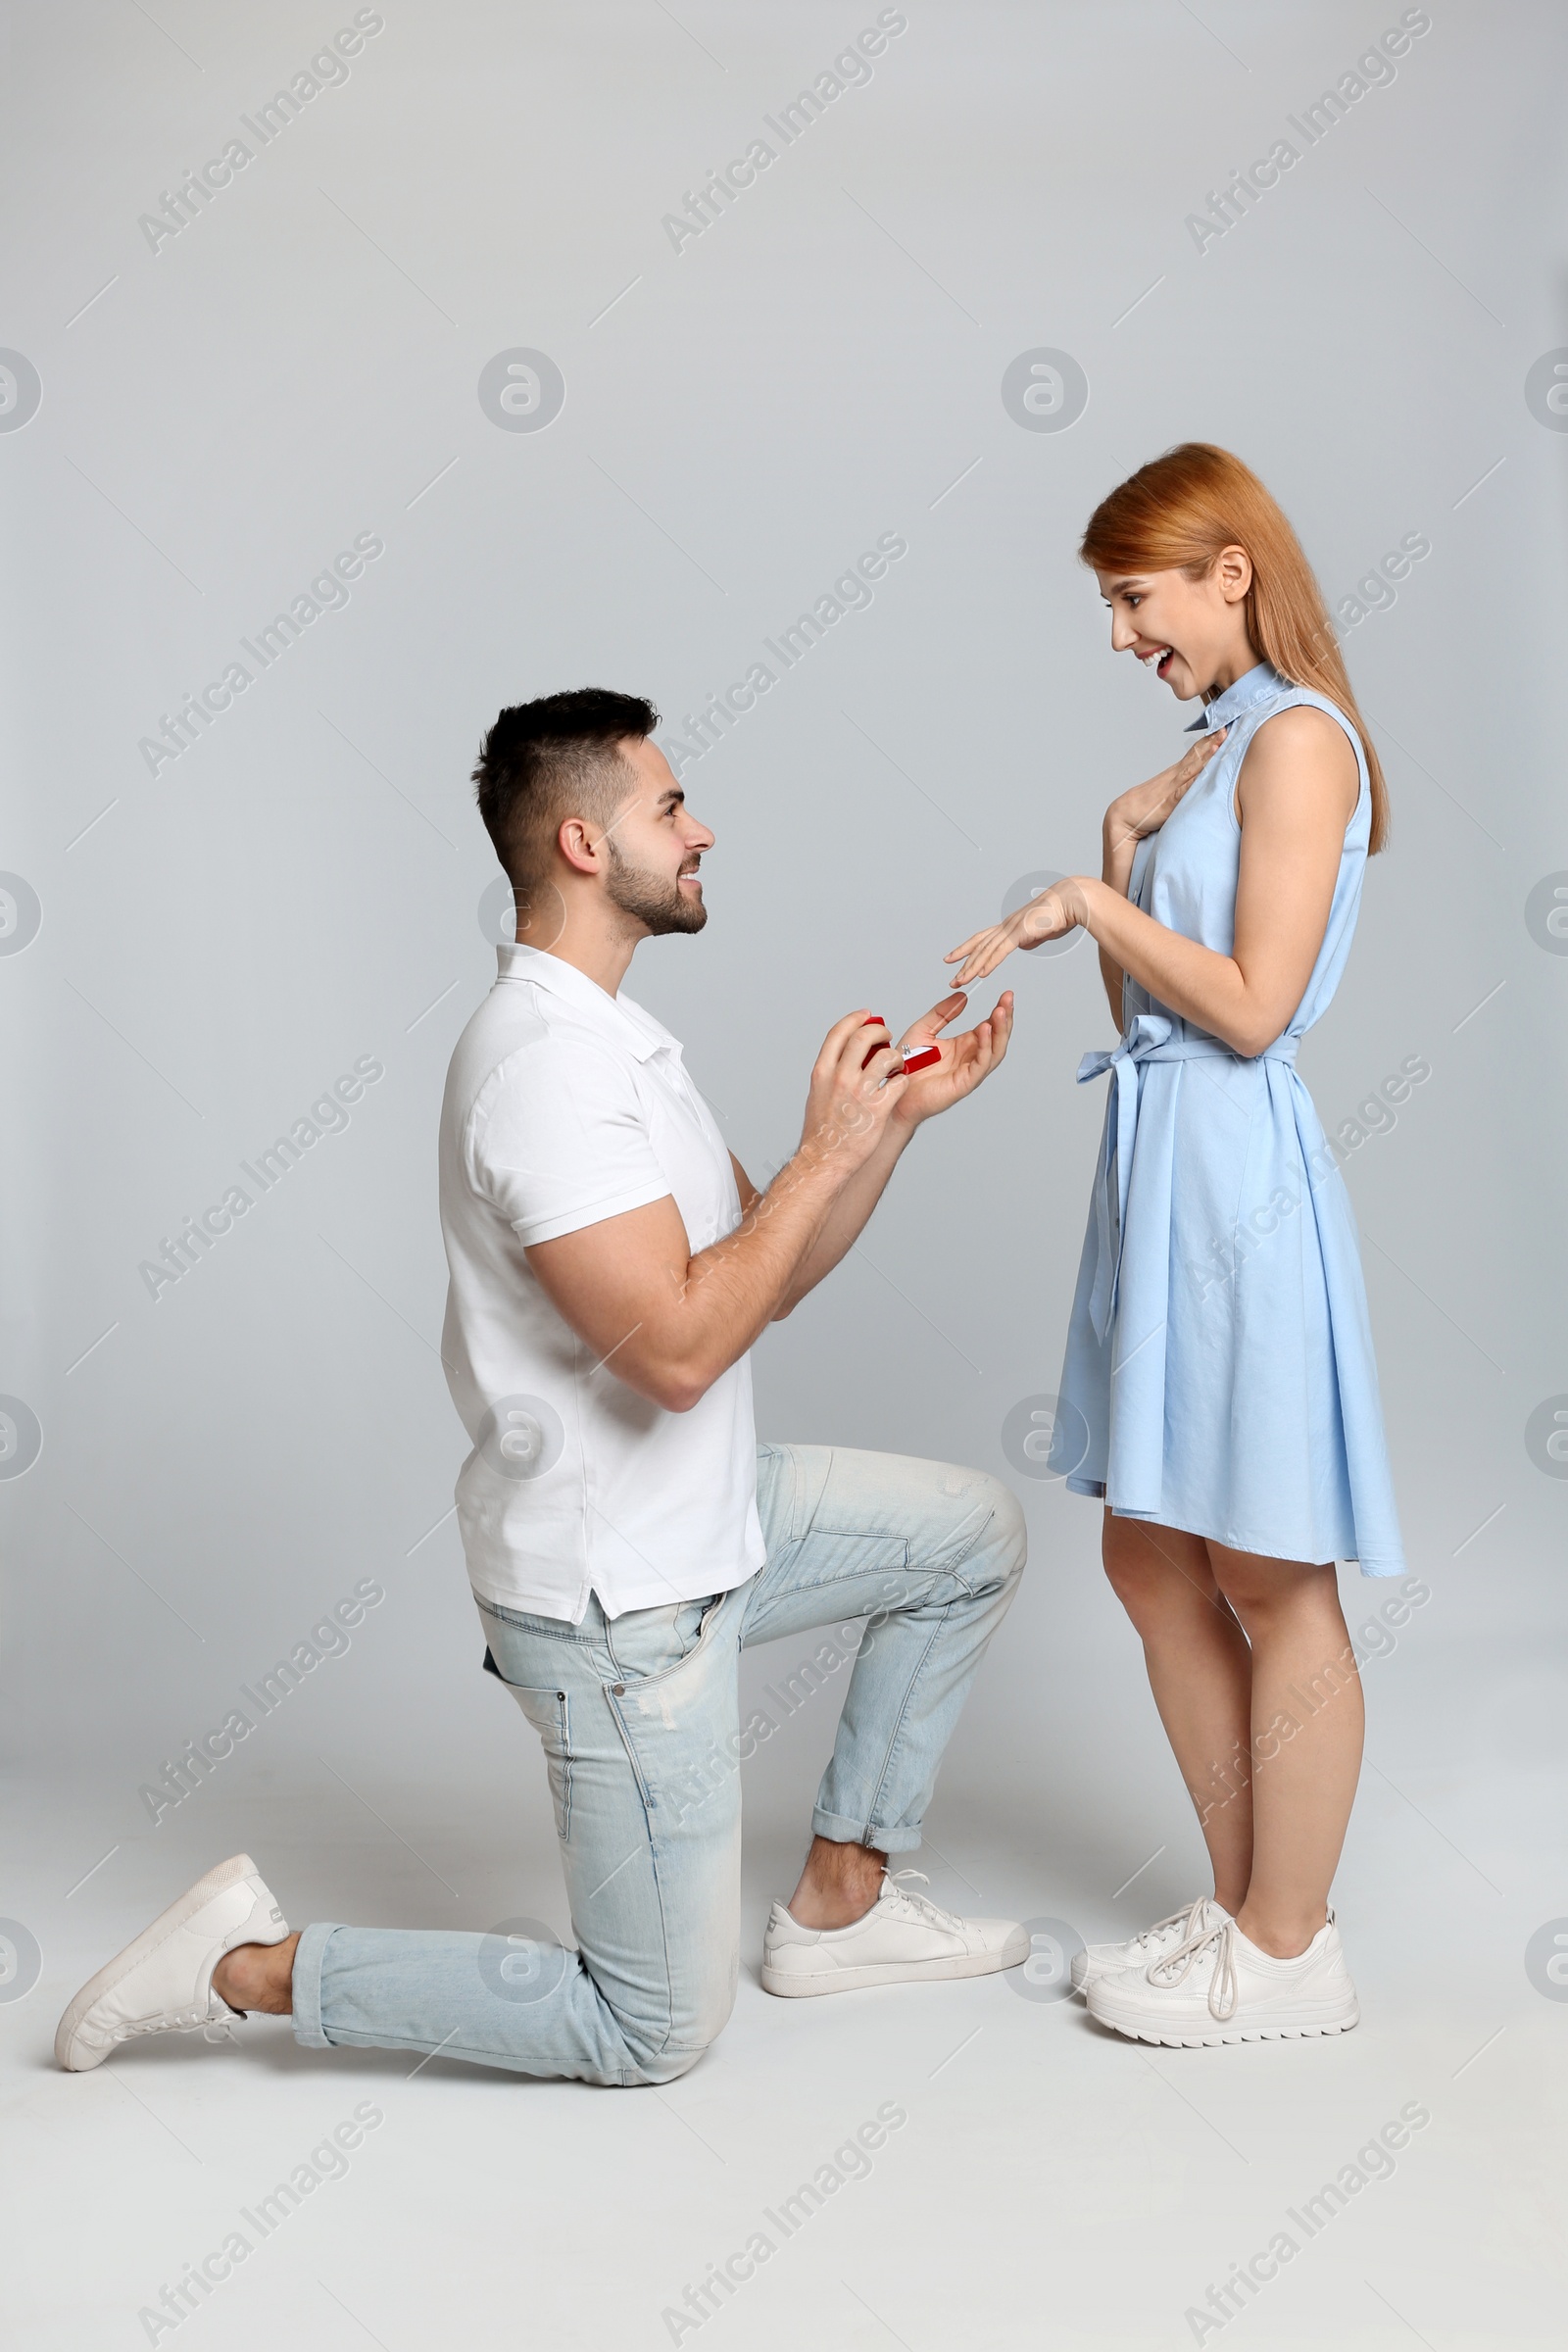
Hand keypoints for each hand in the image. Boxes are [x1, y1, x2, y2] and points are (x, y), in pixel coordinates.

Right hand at [798, 1009, 909, 1175]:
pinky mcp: (878, 1108)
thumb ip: (831, 1072)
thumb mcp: (818, 1094)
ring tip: (897, 1066)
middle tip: (888, 1037)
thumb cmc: (822, 1131)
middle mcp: (840, 1077)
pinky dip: (902, 1081)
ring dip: (897, 1057)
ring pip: (887, 1056)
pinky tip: (899, 1087)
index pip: (839, 1032)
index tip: (867, 1015)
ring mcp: (859, 1092)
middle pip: (864, 1037)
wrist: (825, 1159)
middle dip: (880, 1031)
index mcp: (823, 1071)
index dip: (855, 1019)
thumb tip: (846, 1055)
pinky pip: (899, 1083)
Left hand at [889, 989, 1014, 1127]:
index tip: (1006, 994)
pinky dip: (985, 1047)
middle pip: (997, 1037)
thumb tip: (962, 996)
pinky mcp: (965, 1083)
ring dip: (1000, 1031)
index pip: (989, 1026)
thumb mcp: (923, 1029)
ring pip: (995, 1051)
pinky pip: (980, 1064)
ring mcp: (970, 1071)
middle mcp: (970, 1057)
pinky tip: (984, 1029)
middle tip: (1008, 998)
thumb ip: (942, 1013)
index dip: (999, 1011)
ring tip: (1001, 1011)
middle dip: (1005, 1018)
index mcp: (964, 1045)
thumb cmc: (907, 1065)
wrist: (895, 1089)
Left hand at [944, 880, 1088, 985]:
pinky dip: (989, 963)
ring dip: (971, 967)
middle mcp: (1006, 926)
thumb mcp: (1041, 931)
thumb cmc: (1061, 914)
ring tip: (959, 980)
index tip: (954, 958)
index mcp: (1010, 925)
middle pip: (978, 945)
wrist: (1071, 901)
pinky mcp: (1020, 933)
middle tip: (951, 977)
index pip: (983, 938)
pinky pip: (1000, 951)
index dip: (967, 949)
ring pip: (986, 950)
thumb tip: (1024, 944)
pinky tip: (980, 974)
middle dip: (962, 961)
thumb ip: (1030, 938)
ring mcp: (1012, 928)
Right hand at [1104, 727, 1226, 851]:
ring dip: (1204, 758)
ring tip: (1217, 745)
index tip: (1223, 728)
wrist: (1124, 815)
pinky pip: (1181, 793)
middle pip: (1195, 756)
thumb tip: (1203, 781)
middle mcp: (1175, 777)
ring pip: (1191, 770)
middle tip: (1225, 728)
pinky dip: (1190, 784)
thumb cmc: (1148, 806)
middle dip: (1211, 742)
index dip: (1209, 741)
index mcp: (1177, 774)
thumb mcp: (1171, 793)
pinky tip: (1199, 776)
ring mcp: (1171, 788)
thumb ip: (1186, 786)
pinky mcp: (1168, 804)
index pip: (1195, 753)